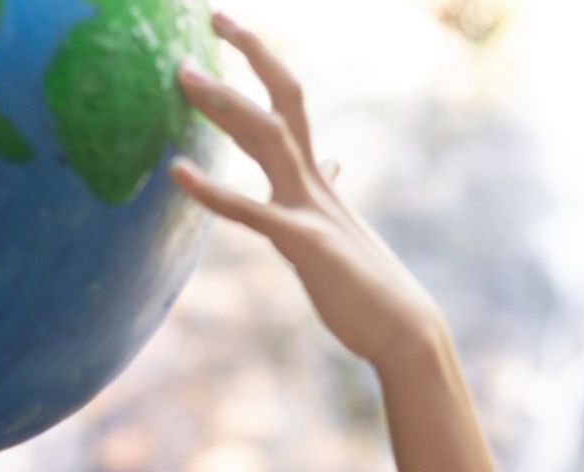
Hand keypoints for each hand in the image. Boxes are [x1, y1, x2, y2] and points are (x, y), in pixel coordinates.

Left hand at [170, 12, 450, 370]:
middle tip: (206, 26)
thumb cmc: (368, 285)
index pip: (287, 105)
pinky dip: (213, 192)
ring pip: (268, 138)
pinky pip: (252, 212)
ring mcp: (312, 209)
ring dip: (225, 105)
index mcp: (318, 179)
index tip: (228, 31)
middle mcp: (314, 183)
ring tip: (184, 77)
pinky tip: (178, 174)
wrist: (405, 329)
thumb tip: (333, 162)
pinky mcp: (306, 244)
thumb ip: (327, 191)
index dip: (259, 64)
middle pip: (279, 105)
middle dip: (243, 62)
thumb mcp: (342, 227)